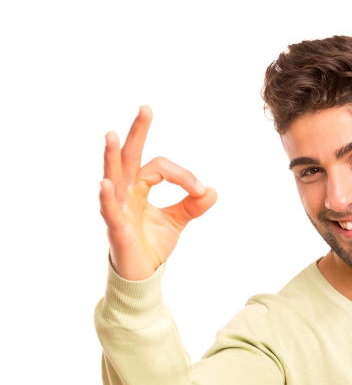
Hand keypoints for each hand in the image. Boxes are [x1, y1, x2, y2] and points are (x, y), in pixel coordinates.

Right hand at [99, 105, 217, 280]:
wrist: (143, 275)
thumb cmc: (152, 245)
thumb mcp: (177, 221)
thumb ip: (193, 205)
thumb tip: (212, 190)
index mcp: (139, 187)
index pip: (161, 168)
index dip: (183, 176)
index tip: (200, 191)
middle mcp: (126, 192)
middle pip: (130, 157)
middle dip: (138, 133)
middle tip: (146, 109)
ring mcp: (117, 208)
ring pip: (114, 176)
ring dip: (112, 156)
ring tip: (112, 135)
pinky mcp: (115, 228)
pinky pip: (109, 210)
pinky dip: (107, 197)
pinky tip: (106, 183)